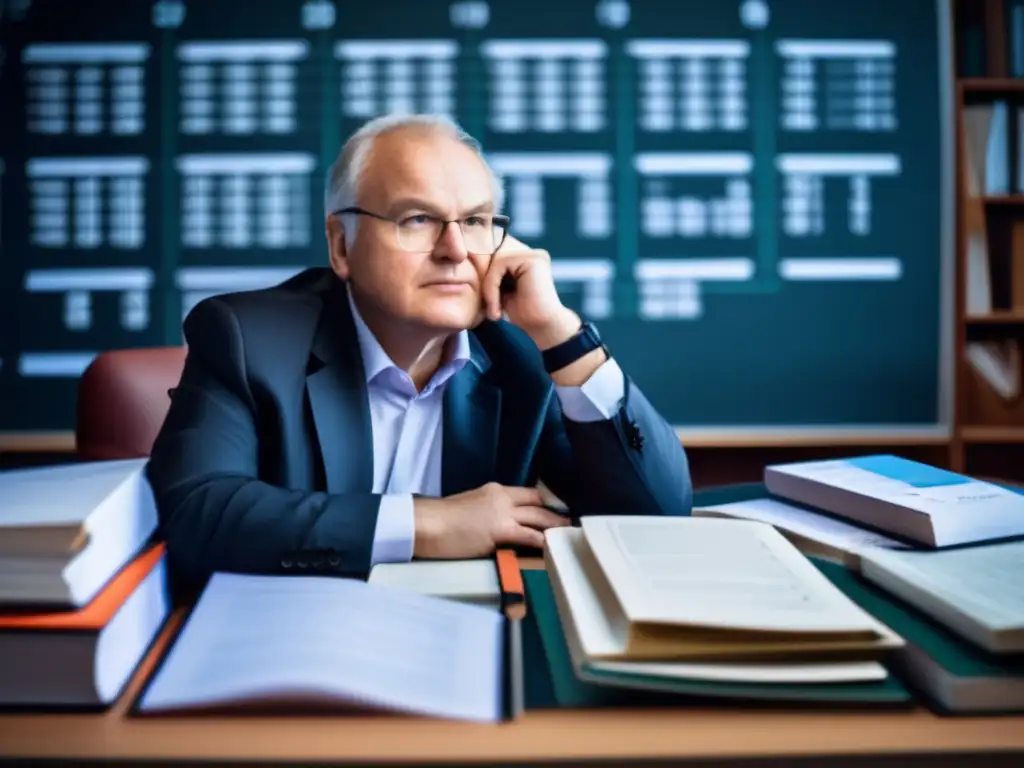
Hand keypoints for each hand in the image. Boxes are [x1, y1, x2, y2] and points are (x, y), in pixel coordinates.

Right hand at [412, 482, 569, 558]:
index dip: (543, 502)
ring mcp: (503, 514)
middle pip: (537, 502)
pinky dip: (542, 541)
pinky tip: (551, 548)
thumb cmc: (441, 519)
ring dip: (554, 526)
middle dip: (554, 512)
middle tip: (568, 521)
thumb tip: (497, 523)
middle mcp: (503, 498)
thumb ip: (488, 510)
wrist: (427, 523)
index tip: (554, 509)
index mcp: (494, 490)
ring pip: (538, 517)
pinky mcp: (500, 531)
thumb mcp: (470, 506)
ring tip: (567, 534)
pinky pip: (529, 536)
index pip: (527, 493)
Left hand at [480, 235, 579, 349]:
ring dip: (489, 288)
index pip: (496, 258)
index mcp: (526, 260)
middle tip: (491, 311)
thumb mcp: (502, 292)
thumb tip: (470, 261)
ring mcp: (533, 254)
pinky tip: (498, 306)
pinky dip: (492, 286)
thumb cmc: (524, 315)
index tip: (486, 303)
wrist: (542, 328)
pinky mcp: (532, 259)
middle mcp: (531, 253)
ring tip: (494, 311)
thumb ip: (493, 277)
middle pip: (494, 258)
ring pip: (495, 261)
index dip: (487, 278)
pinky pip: (500, 264)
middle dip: (487, 285)